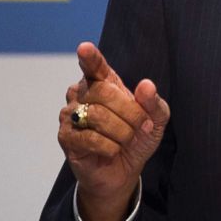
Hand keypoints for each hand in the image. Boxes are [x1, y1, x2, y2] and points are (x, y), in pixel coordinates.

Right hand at [58, 41, 169, 220]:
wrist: (124, 171)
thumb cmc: (137, 137)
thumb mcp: (155, 119)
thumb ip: (154, 102)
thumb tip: (146, 85)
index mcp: (103, 82)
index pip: (94, 66)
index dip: (90, 57)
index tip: (84, 48)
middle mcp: (81, 93)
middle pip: (103, 92)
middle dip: (130, 113)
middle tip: (142, 126)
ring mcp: (70, 114)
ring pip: (97, 116)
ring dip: (122, 132)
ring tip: (126, 140)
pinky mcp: (66, 137)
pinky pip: (91, 138)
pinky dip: (110, 147)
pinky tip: (111, 151)